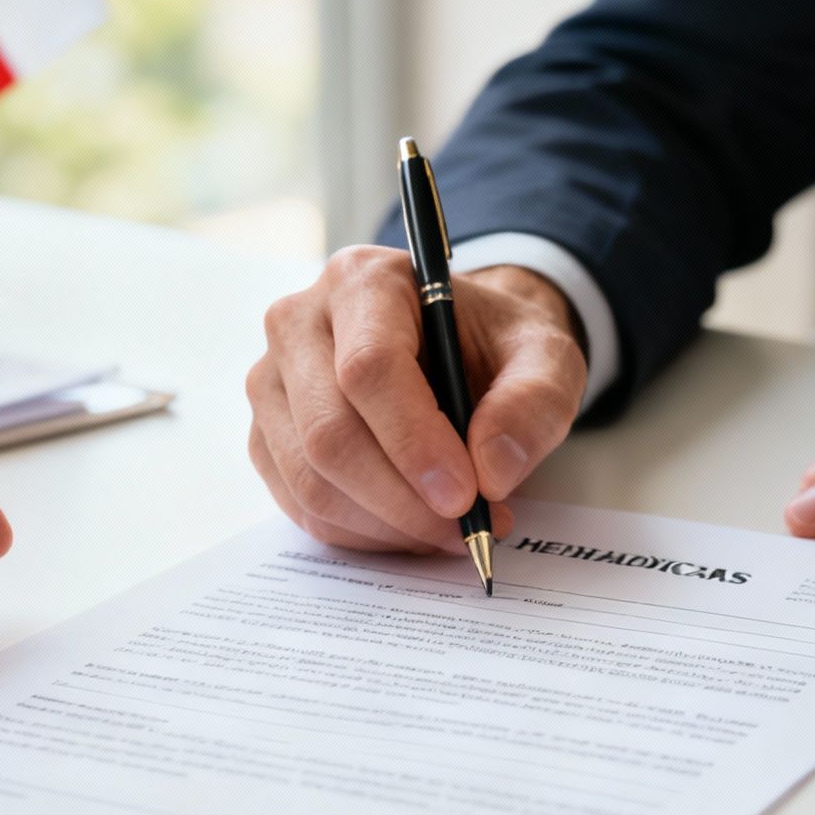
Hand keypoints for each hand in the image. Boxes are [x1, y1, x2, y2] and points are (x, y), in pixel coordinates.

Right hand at [246, 246, 586, 552]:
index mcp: (365, 280)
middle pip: (330, 432)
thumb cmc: (494, 347)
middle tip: (467, 528)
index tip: (465, 494)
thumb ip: (533, 403)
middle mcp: (299, 322)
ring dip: (386, 525)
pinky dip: (361, 533)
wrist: (460, 350)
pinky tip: (410, 527)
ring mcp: (271, 381)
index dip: (415, 440)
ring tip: (450, 530)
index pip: (369, 367)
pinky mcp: (267, 435)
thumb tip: (492, 471)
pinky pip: (300, 504)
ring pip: (310, 479)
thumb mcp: (547, 357)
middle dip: (403, 500)